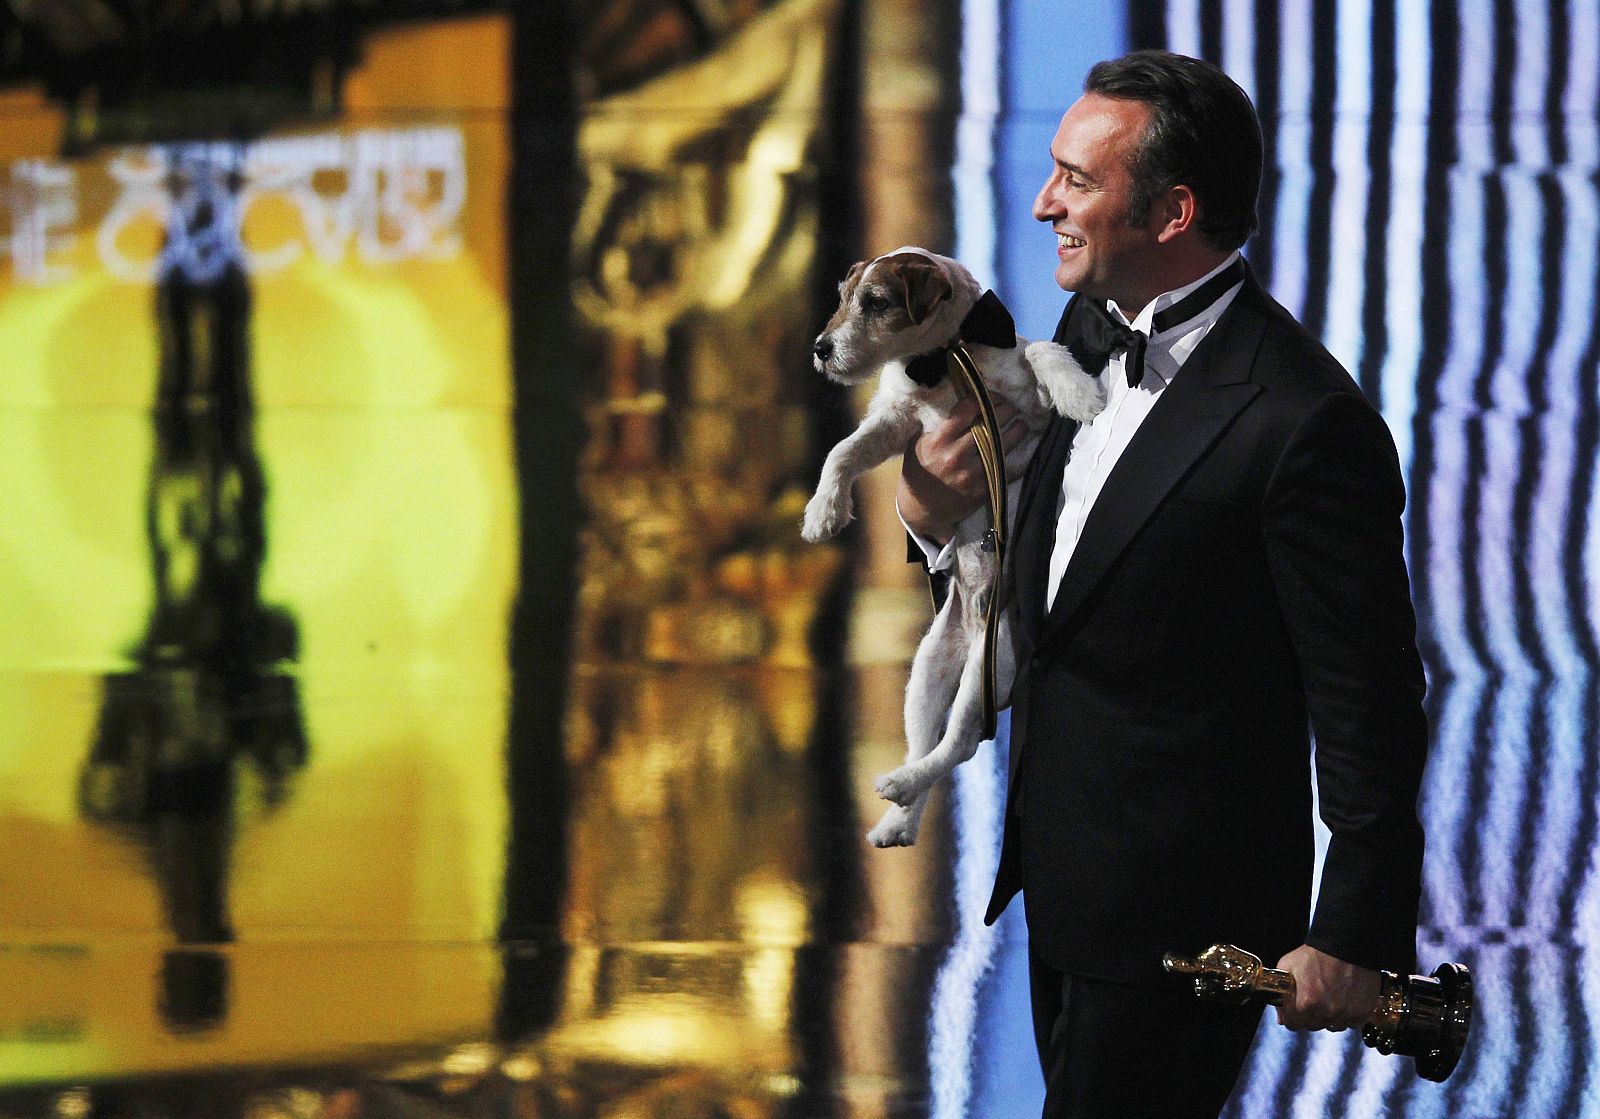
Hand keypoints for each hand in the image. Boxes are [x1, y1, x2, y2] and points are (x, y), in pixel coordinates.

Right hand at [898, 400, 1029, 542]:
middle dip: (1003, 412)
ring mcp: (971, 474)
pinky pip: (1006, 471)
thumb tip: (960, 404)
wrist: (922, 508)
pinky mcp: (982, 489)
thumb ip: (938, 426)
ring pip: (1001, 446)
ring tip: (1022, 424)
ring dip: (1016, 433)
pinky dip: (1018, 461)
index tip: (990, 396)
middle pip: (987, 426)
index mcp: (938, 441)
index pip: (966, 410)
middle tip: (1011, 407)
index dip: (983, 399)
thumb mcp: (918, 444)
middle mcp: (956, 456)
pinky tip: (1023, 451)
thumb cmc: (919, 471)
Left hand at [1273, 945, 1381, 1031]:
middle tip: (1314, 997)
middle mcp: (1326, 1012)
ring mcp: (1345, 1014)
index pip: (1292, 1024)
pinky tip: (1344, 998)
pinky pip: (1350, 1024)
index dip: (1291, 1016)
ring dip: (1329, 1016)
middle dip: (1310, 1015)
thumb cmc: (1316, 954)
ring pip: (1332, 1026)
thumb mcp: (1287, 966)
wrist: (1347, 945)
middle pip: (1312, 1025)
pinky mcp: (1362, 1013)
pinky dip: (1346, 1015)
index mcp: (1306, 1003)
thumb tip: (1282, 1018)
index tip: (1295, 1008)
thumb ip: (1281, 993)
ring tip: (1330, 996)